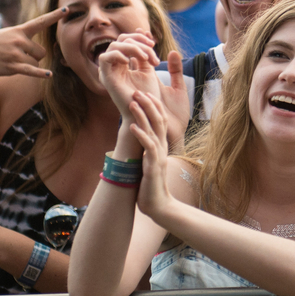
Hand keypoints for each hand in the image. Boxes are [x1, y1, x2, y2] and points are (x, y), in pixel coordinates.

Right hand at [0, 8, 64, 78]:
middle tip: (15, 56)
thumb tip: (40, 53)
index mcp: (19, 30)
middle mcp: (19, 40)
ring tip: (9, 61)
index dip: (54, 16)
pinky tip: (48, 75)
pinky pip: (30, 70)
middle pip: (41, 52)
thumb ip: (23, 39)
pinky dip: (40, 73)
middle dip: (34, 56)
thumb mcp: (7, 35)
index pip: (40, 22)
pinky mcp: (11, 66)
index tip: (67, 10)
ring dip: (27, 65)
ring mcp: (15, 53)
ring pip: (36, 62)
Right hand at [98, 32, 161, 117]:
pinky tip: (131, 61)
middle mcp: (115, 65)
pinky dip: (118, 55)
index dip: (140, 37)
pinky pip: (105, 58)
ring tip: (146, 58)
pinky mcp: (106, 78)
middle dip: (139, 42)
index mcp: (124, 62)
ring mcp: (110, 71)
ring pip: (115, 45)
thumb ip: (146, 53)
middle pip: (121, 39)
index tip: (153, 42)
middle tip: (152, 54)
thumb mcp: (149, 69)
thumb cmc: (148, 95)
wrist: (145, 113)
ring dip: (133, 47)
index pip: (127, 39)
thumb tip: (146, 32)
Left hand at [128, 86, 179, 222]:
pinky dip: (140, 135)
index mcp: (161, 146)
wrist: (159, 205)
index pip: (160, 120)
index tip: (144, 93)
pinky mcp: (154, 165)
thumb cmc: (150, 185)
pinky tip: (132, 127)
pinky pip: (148, 147)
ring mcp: (159, 156)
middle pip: (158, 120)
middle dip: (148, 104)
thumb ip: (146, 150)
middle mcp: (162, 147)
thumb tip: (137, 139)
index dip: (153, 106)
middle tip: (137, 91)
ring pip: (153, 130)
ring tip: (132, 103)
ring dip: (142, 115)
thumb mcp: (148, 162)